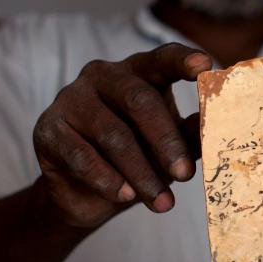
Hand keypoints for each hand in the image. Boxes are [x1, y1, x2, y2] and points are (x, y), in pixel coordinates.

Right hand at [32, 43, 211, 227]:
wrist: (86, 195)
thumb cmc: (138, 159)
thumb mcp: (169, 149)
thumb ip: (190, 135)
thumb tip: (213, 127)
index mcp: (138, 72)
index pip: (161, 59)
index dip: (182, 60)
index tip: (205, 66)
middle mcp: (102, 76)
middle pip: (139, 101)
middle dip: (166, 141)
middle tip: (185, 174)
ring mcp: (71, 98)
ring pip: (113, 135)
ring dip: (141, 173)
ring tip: (162, 202)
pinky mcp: (49, 129)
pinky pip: (82, 155)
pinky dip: (107, 179)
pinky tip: (125, 196)